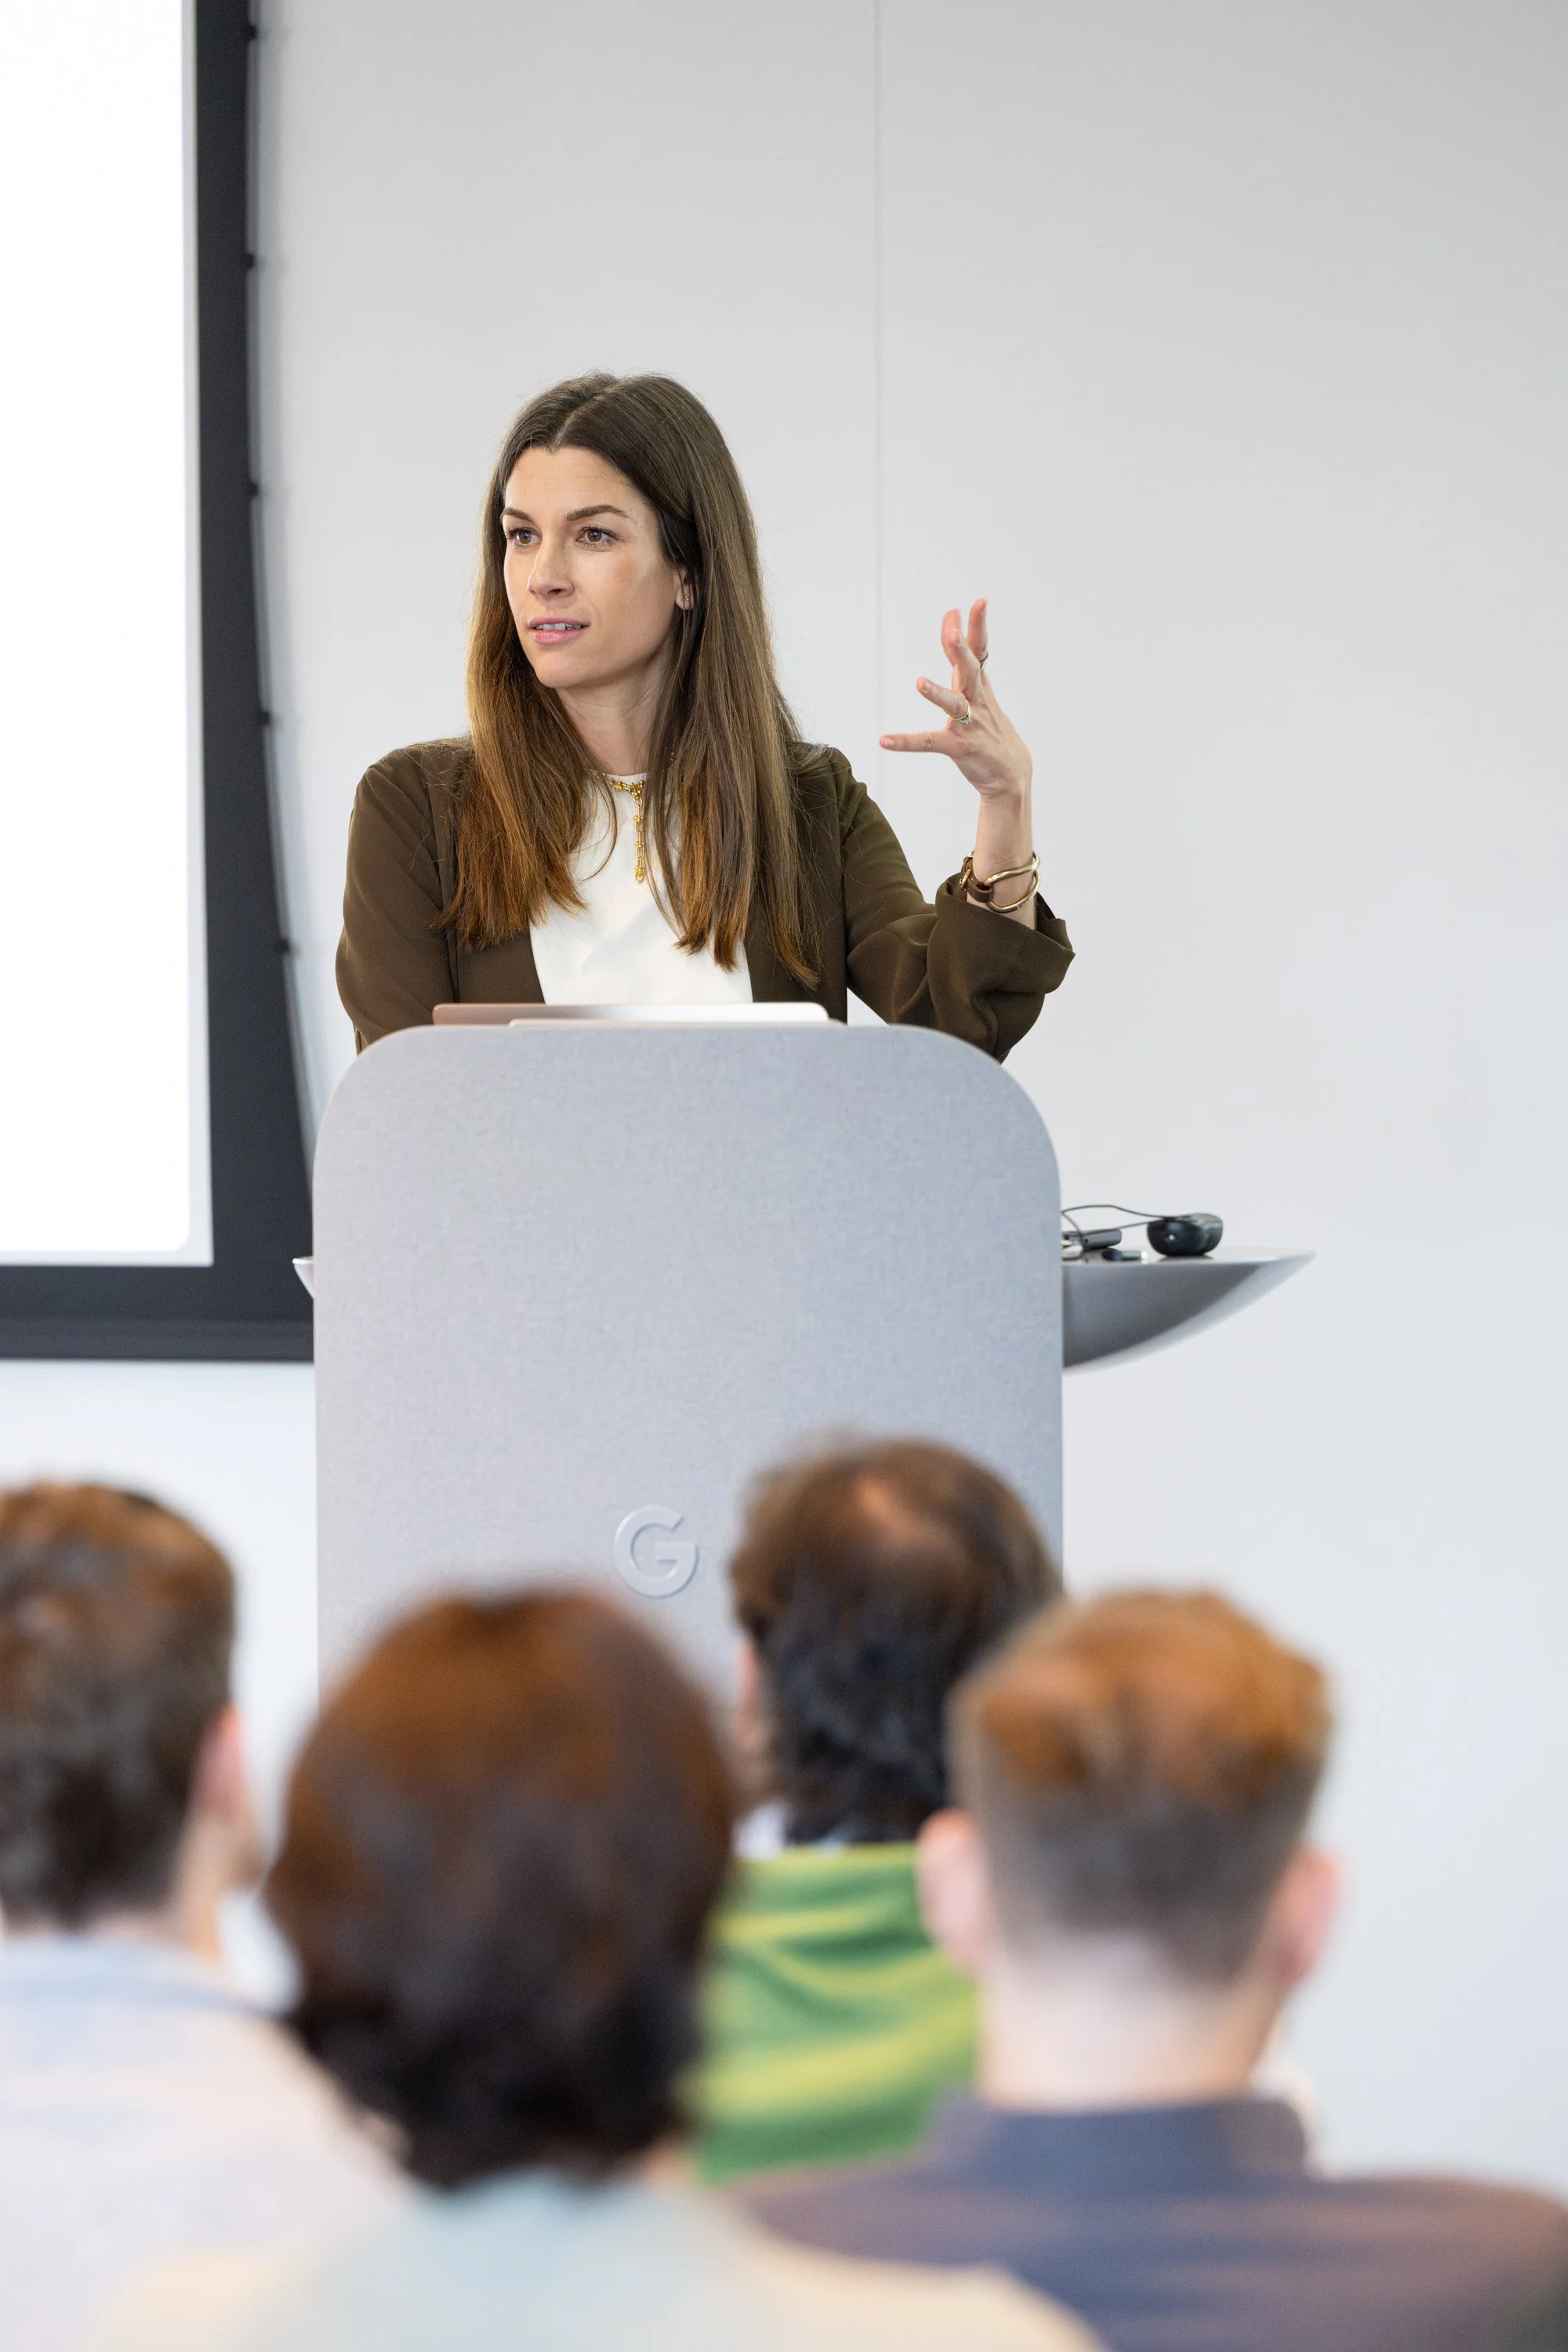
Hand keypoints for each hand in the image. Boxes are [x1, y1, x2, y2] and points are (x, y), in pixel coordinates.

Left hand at [879, 599, 1031, 804]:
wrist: (1011, 774)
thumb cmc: (991, 729)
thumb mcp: (980, 691)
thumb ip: (964, 661)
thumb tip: (955, 630)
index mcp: (979, 686)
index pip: (980, 650)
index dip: (977, 626)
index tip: (977, 603)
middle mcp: (977, 701)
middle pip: (970, 670)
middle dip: (961, 651)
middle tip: (953, 631)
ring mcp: (969, 725)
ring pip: (953, 704)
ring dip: (937, 693)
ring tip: (919, 682)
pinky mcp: (959, 748)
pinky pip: (928, 743)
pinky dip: (905, 742)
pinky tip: (884, 740)